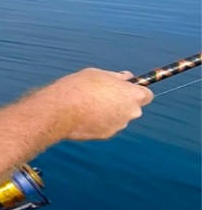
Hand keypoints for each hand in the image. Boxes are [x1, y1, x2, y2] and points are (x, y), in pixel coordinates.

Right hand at [29, 68, 153, 140]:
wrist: (61, 111)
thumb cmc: (80, 87)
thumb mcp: (98, 73)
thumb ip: (116, 77)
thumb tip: (126, 77)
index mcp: (133, 95)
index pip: (147, 94)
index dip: (136, 90)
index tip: (125, 87)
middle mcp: (131, 113)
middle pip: (132, 107)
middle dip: (121, 102)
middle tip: (102, 94)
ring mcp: (119, 126)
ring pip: (118, 117)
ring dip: (109, 112)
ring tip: (87, 104)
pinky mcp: (106, 135)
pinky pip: (106, 126)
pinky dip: (98, 121)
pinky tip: (83, 115)